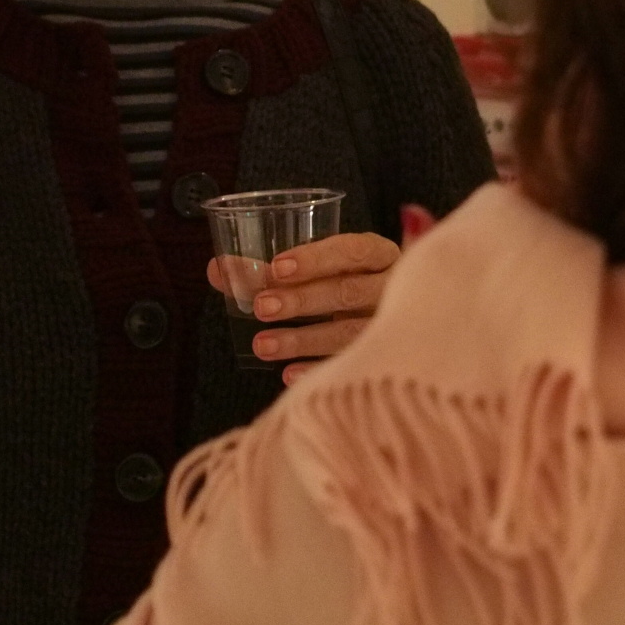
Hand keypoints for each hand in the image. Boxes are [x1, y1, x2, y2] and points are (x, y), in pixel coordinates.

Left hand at [206, 230, 399, 384]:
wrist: (407, 319)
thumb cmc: (347, 285)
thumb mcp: (321, 270)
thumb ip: (271, 271)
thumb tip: (216, 268)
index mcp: (380, 254)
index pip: (352, 250)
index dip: (315, 258)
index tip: (276, 267)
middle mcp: (391, 287)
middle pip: (348, 291)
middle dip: (302, 300)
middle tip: (261, 307)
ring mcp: (391, 324)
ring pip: (347, 332)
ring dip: (301, 339)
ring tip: (261, 345)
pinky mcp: (385, 356)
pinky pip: (350, 364)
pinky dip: (317, 368)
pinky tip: (288, 374)